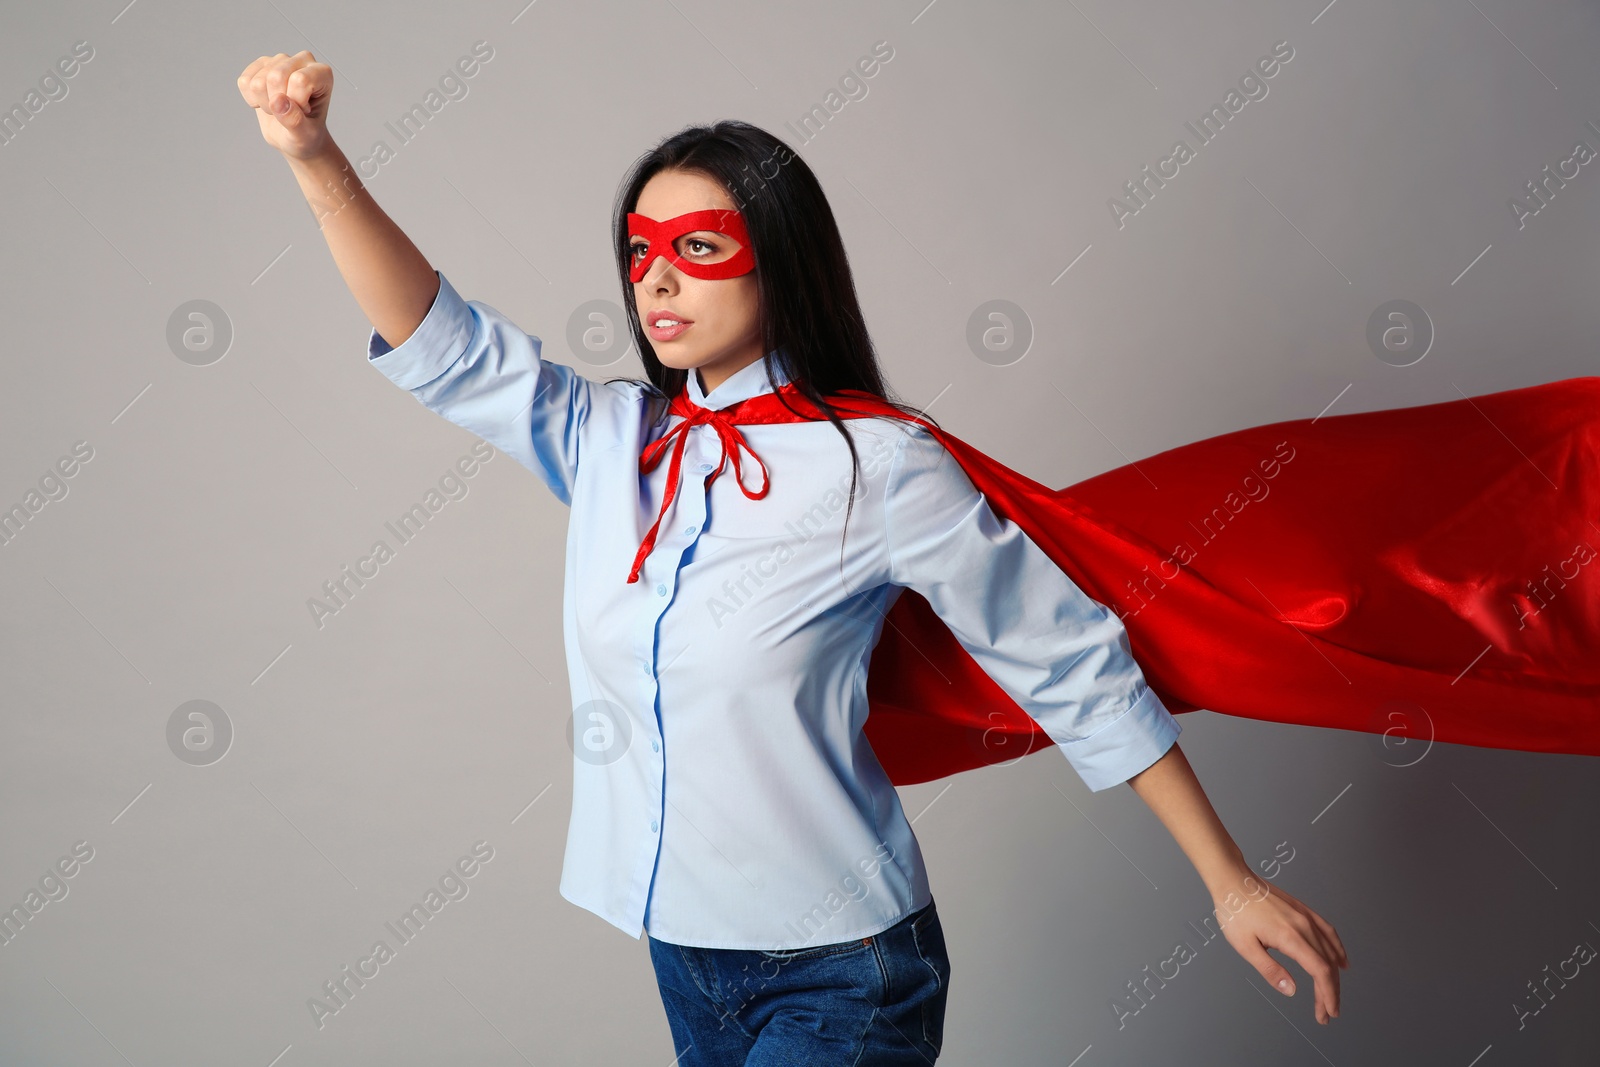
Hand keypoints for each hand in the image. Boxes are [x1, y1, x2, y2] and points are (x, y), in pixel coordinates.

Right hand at [237, 50, 333, 159]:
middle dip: (277, 104)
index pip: (299, 80)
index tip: (305, 112)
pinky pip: (244, 82)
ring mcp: (280, 60)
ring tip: (280, 108)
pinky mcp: (261, 64)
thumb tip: (277, 100)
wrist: (293, 136)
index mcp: (322, 73)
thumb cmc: (306, 135)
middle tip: (289, 113)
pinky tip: (266, 101)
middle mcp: (303, 60)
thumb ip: (294, 121)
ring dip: (264, 104)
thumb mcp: (305, 136)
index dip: (296, 103)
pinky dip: (252, 99)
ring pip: (258, 82)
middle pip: (275, 77)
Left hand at [1209, 868, 1348, 1023]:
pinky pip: (1327, 931)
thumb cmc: (1235, 912)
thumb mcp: (1245, 947)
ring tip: (1331, 994)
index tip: (1329, 1013)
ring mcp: (1305, 917)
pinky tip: (1340, 959)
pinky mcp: (1302, 910)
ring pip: (1329, 950)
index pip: (1321, 972)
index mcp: (1291, 937)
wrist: (1233, 880)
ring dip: (1334, 975)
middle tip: (1327, 1013)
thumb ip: (1270, 970)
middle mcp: (1304, 926)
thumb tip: (1291, 990)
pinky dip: (1337, 948)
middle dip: (1330, 992)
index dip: (1328, 995)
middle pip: (1328, 965)